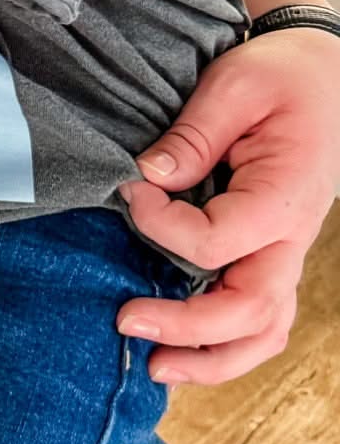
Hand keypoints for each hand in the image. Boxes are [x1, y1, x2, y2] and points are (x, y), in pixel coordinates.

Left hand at [118, 29, 339, 384]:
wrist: (324, 76)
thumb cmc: (281, 77)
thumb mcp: (234, 89)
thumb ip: (191, 137)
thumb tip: (147, 178)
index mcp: (283, 199)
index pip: (215, 242)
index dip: (161, 226)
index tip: (128, 192)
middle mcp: (293, 238)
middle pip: (247, 309)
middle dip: (186, 328)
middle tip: (124, 320)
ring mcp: (289, 253)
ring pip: (263, 330)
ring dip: (212, 359)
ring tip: (157, 368)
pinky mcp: (276, 254)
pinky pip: (262, 317)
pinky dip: (228, 345)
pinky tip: (185, 351)